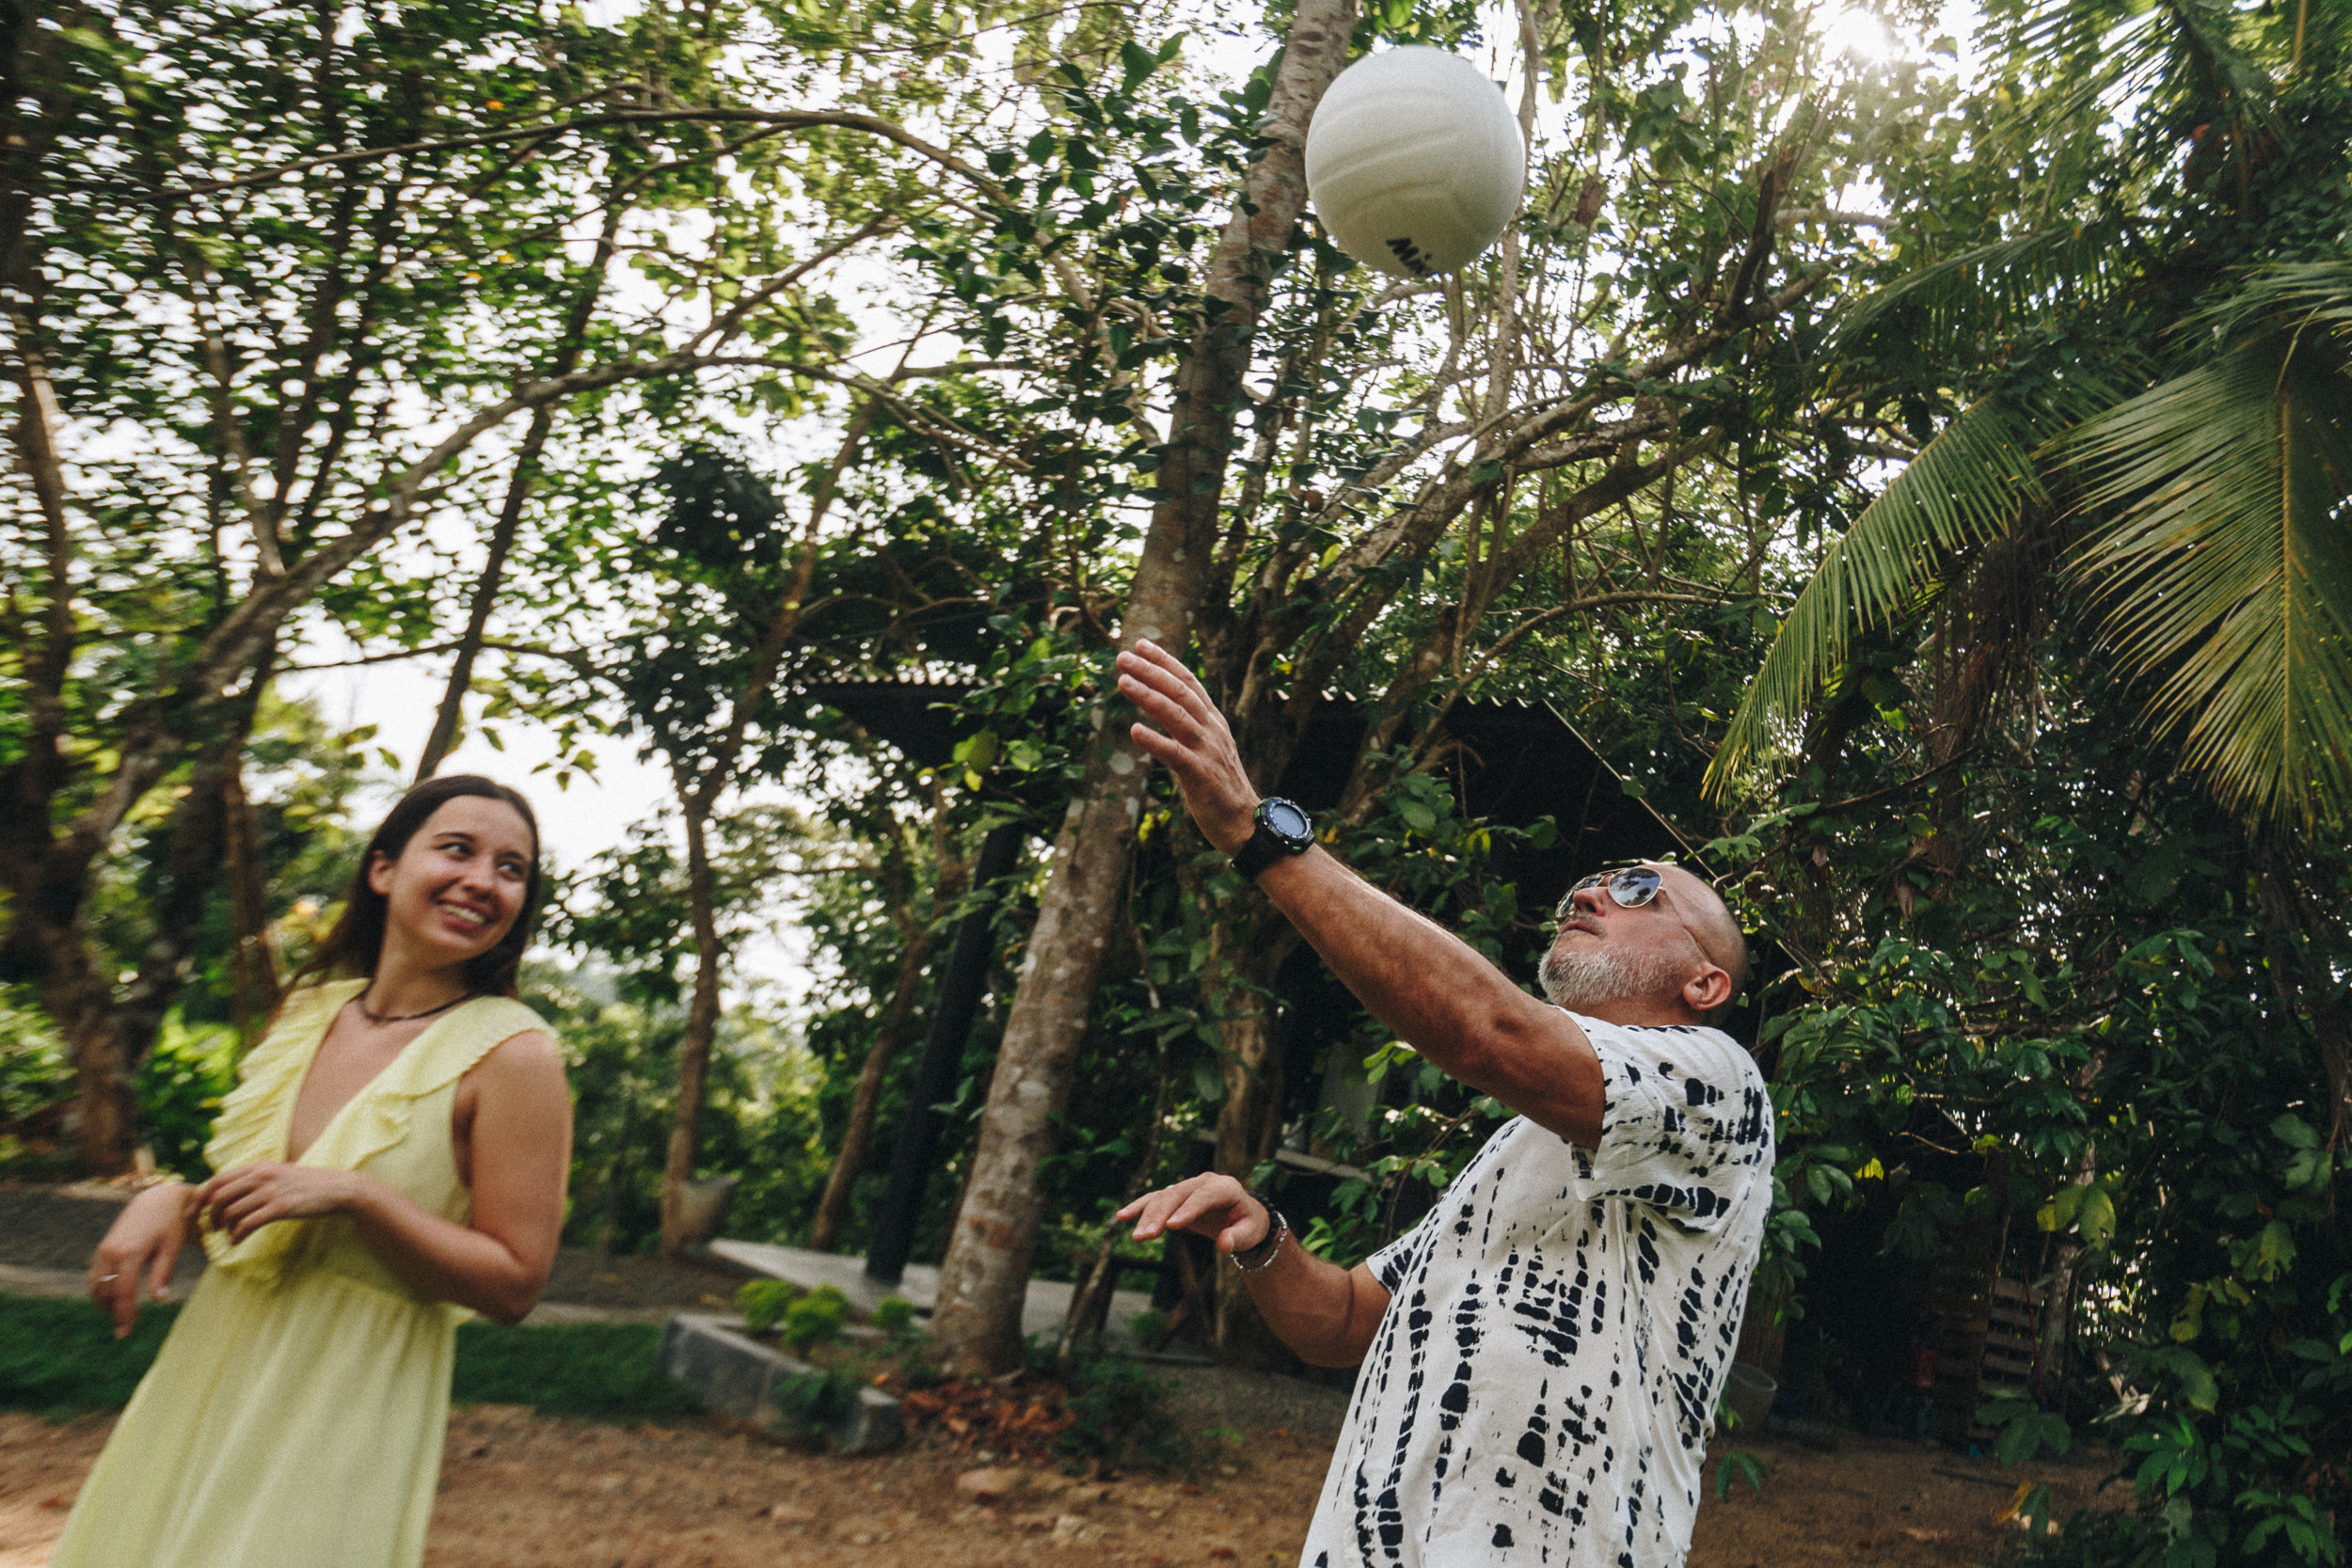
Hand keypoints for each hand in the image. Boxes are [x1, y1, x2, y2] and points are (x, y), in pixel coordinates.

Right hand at [89, 1182, 193, 1337]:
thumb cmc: (170, 1224)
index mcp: (130, 1252)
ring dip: (105, 1304)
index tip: (126, 1332)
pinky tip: (115, 1300)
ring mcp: (103, 1250)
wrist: (156, 1200)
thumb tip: (159, 1300)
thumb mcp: (171, 1248)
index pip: (123, 1291)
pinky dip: (101, 1291)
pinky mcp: (101, 1249)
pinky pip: (95, 1276)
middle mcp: (111, 1251)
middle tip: (126, 1329)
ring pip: (96, 1286)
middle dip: (114, 1312)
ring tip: (122, 1316)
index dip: (124, 1314)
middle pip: (106, 1292)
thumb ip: (163, 1274)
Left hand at [195, 1162, 367, 1245]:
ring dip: (224, 1228)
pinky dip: (237, 1235)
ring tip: (228, 1235)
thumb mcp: (279, 1174)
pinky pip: (248, 1224)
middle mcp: (261, 1176)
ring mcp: (271, 1191)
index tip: (195, 1212)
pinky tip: (236, 1242)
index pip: (217, 1180)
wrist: (338, 1188)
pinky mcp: (281, 1208)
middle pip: (220, 1196)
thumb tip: (231, 1192)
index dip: (201, 1197)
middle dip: (211, 1215)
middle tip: (213, 1227)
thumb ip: (256, 1179)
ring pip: (232, 1211)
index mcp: (258, 1166)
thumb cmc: (307, 1184)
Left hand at [1116, 639, 1259, 855]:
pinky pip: (1174, 754)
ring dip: (1148, 696)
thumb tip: (1163, 708)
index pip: (1188, 682)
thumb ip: (1190, 727)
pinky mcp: (1201, 775)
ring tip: (1123, 682)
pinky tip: (1134, 730)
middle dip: (1150, 671)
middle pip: (1179, 692)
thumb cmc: (1221, 787)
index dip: (1165, 662)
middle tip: (1123, 657)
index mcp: (1213, 721)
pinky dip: (1154, 741)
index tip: (1141, 645)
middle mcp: (1212, 730)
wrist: (1246, 823)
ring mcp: (1207, 751)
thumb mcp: (1209, 748)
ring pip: (1176, 715)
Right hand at [1116, 1173, 1269, 1255]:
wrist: (1244, 1216)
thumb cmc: (1248, 1225)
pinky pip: (1155, 1199)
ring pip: (1164, 1197)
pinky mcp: (1177, 1196)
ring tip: (1137, 1237)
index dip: (1188, 1210)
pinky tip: (1122, 1216)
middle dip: (1160, 1215)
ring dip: (1148, 1216)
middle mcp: (1205, 1181)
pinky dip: (1140, 1207)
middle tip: (1145, 1237)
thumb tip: (1224, 1244)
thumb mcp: (1250, 1233)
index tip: (1171, 1226)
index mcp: (1225, 1187)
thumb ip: (1237, 1238)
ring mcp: (1189, 1186)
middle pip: (1178, 1195)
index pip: (1204, 1196)